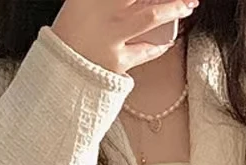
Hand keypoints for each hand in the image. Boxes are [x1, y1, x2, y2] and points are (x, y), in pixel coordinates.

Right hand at [51, 0, 198, 75]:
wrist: (56, 76)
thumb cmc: (69, 38)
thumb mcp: (80, 8)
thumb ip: (102, 4)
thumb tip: (130, 3)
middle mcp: (103, 10)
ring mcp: (112, 35)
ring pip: (151, 15)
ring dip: (174, 8)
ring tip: (189, 5)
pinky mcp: (118, 60)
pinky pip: (145, 50)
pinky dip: (159, 45)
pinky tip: (168, 41)